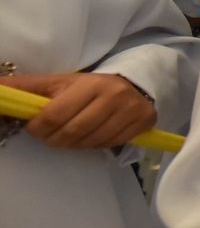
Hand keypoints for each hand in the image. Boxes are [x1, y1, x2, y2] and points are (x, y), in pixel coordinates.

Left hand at [0, 72, 155, 148]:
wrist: (134, 85)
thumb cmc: (89, 86)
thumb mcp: (59, 82)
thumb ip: (28, 87)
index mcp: (90, 84)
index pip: (55, 114)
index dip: (38, 127)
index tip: (35, 127)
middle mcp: (114, 96)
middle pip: (72, 132)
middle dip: (54, 139)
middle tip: (50, 136)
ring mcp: (131, 111)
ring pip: (90, 142)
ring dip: (73, 144)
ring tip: (70, 136)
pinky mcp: (143, 123)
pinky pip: (109, 144)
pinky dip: (94, 145)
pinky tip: (89, 136)